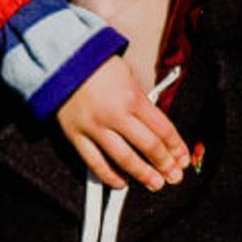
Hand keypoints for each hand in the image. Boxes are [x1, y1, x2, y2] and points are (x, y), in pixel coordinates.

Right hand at [55, 58, 188, 189]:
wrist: (60, 59)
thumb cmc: (95, 64)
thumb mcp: (127, 74)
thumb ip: (141, 99)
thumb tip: (156, 124)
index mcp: (132, 97)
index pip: (162, 129)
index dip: (176, 147)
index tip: (181, 158)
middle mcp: (115, 114)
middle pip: (148, 147)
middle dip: (165, 164)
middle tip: (173, 175)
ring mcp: (94, 127)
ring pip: (124, 159)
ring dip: (143, 175)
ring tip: (155, 183)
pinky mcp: (76, 135)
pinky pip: (94, 162)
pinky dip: (109, 176)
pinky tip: (121, 182)